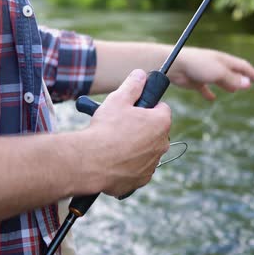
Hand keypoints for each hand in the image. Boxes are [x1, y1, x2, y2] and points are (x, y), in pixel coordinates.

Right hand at [81, 69, 170, 196]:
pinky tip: (112, 160)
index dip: (147, 107)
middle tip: (121, 125)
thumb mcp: (118, 99)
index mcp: (161, 122)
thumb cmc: (106, 128)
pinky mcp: (141, 179)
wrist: (91, 161)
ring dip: (135, 146)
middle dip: (141, 127)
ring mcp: (153, 164)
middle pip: (155, 131)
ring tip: (113, 143)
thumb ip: (133, 85)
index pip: (162, 108)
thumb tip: (141, 74)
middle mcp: (162, 144)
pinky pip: (138, 168)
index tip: (133, 108)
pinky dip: (128, 164)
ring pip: (146, 150)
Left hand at [168, 47, 253, 99]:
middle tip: (250, 84)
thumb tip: (248, 84)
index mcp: (223, 60)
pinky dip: (209, 93)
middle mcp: (215, 65)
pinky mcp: (194, 81)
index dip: (252, 73)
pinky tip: (212, 99)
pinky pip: (204, 88)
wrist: (175, 66)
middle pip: (232, 72)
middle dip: (241, 78)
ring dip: (228, 85)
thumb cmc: (198, 65)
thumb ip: (233, 79)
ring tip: (234, 91)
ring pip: (220, 80)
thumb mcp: (219, 73)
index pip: (242, 66)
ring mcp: (205, 73)